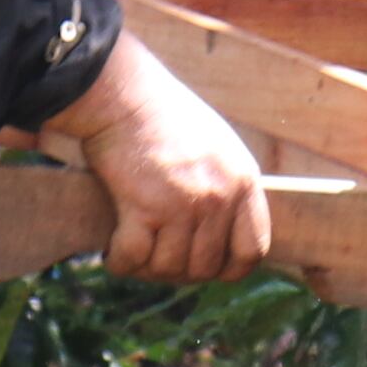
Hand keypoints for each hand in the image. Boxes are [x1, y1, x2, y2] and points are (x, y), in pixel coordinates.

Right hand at [40, 25, 272, 283]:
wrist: (124, 94)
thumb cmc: (163, 116)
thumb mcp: (216, 147)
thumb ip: (225, 187)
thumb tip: (218, 234)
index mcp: (244, 181)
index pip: (253, 250)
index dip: (229, 268)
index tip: (204, 266)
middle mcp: (220, 197)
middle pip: (207, 267)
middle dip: (179, 271)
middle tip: (155, 258)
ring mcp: (185, 204)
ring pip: (170, 268)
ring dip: (147, 269)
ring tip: (131, 252)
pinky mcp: (145, 207)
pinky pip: (135, 258)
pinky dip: (121, 261)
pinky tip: (113, 251)